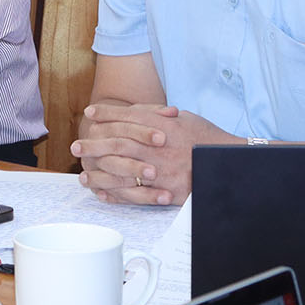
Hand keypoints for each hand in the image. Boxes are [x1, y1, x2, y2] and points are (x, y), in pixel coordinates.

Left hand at [72, 103, 229, 205]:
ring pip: (124, 170)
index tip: (90, 113)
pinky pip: (137, 194)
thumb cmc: (205, 139)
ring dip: (100, 172)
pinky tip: (103, 193)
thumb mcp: (183, 118)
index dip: (107, 113)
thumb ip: (157, 114)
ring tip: (83, 174)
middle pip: (120, 142)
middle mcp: (161, 147)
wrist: (229, 165)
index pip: (129, 116)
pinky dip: (117, 194)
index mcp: (164, 125)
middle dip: (95, 143)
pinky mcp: (168, 192)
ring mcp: (163, 170)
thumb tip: (135, 109)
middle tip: (75, 146)